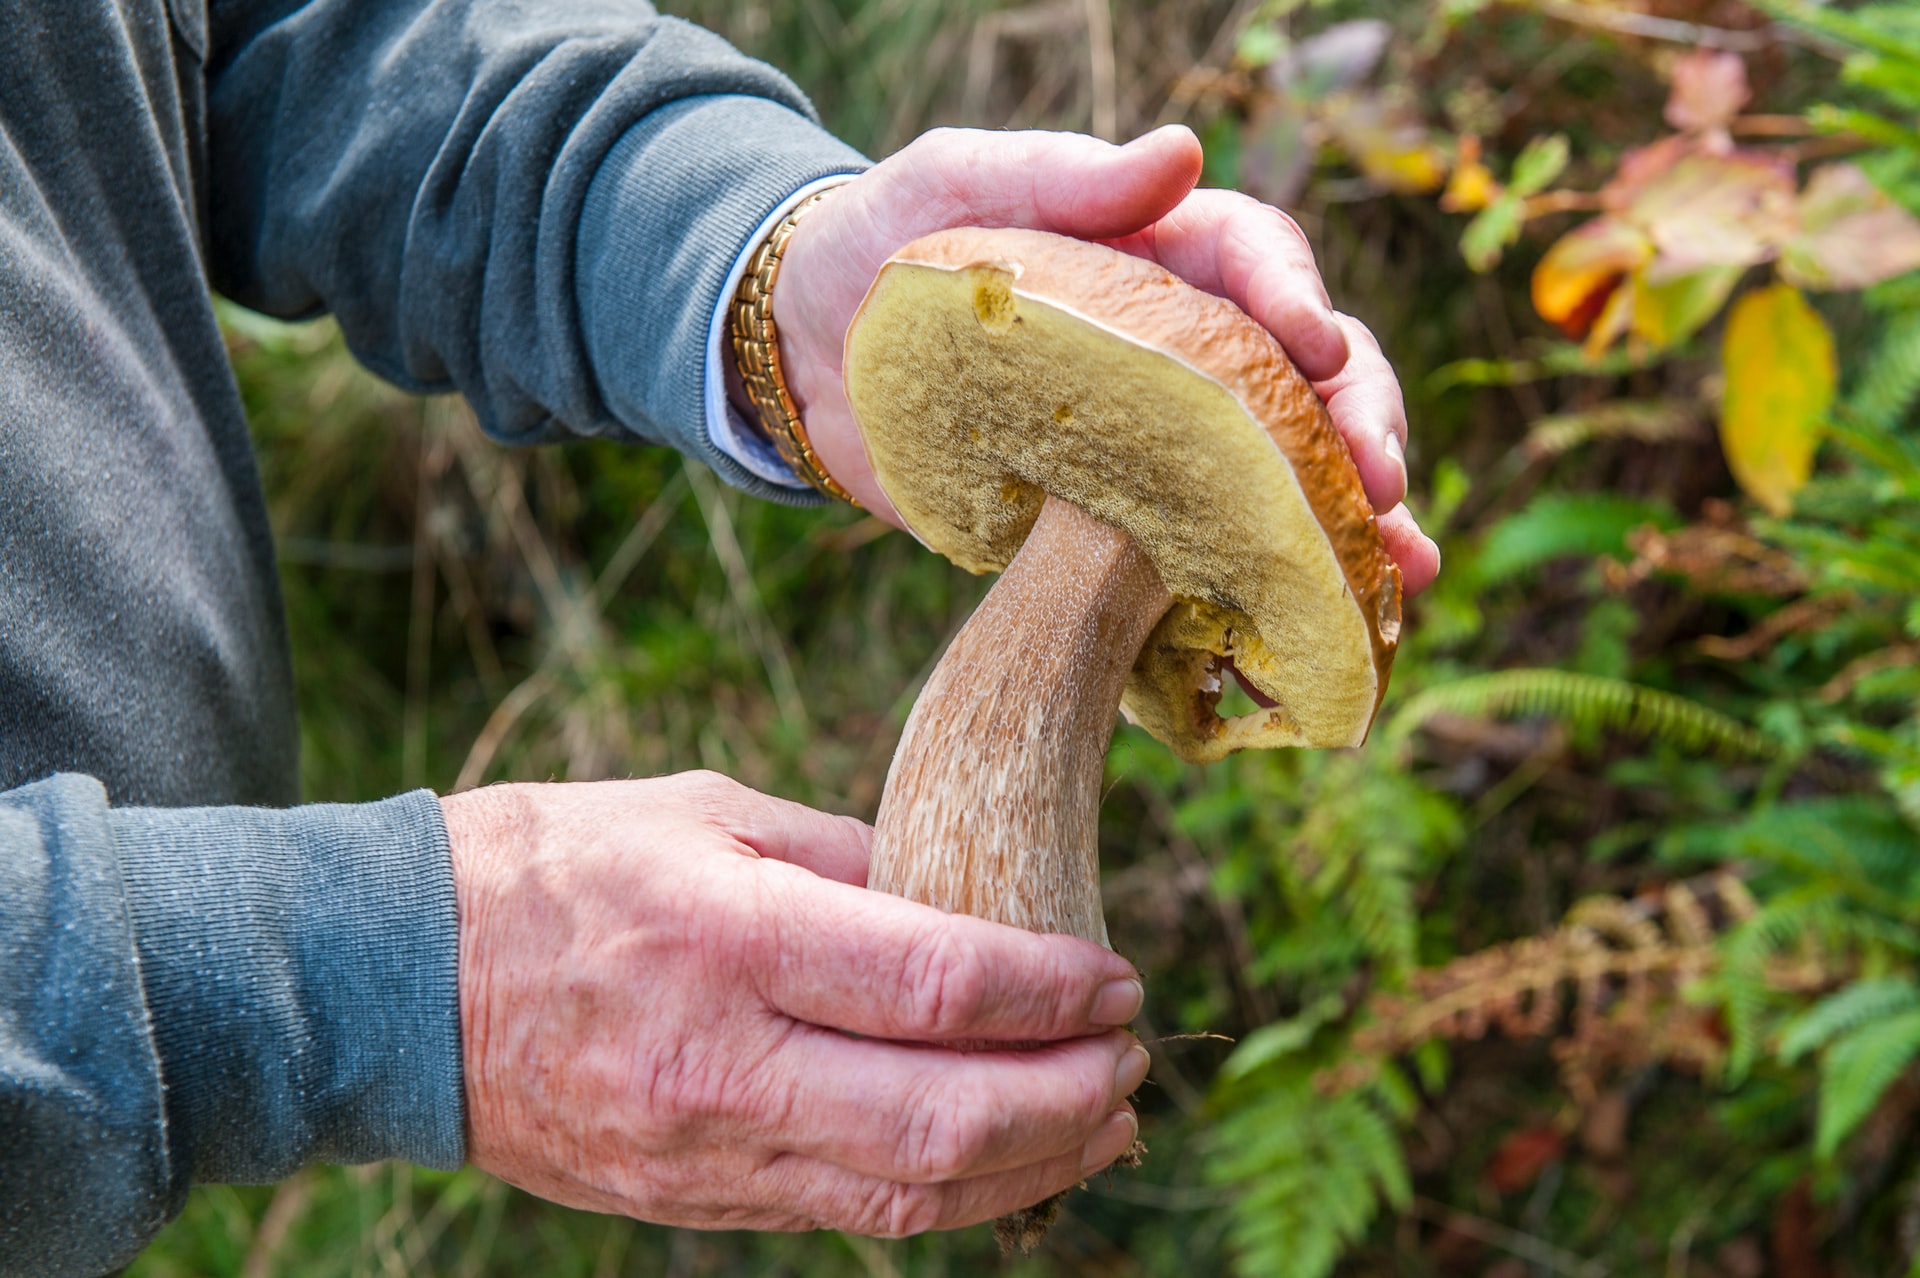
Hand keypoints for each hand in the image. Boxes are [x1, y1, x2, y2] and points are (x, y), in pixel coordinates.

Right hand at [445, 772, 1148, 1234]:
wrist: (398, 982)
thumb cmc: (555, 867)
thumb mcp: (703, 812)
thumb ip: (842, 859)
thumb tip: (961, 898)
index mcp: (728, 937)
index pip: (937, 983)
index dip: (1052, 989)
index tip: (1118, 976)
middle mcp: (723, 1062)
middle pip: (942, 1117)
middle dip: (1068, 1098)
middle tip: (1134, 1057)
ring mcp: (706, 1150)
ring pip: (908, 1192)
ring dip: (1032, 1165)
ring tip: (1106, 1123)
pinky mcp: (694, 1199)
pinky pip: (849, 1212)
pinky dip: (949, 1195)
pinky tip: (1006, 1162)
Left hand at [773, 125, 1440, 595]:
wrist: (810, 359)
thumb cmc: (889, 249)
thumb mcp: (955, 186)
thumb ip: (1056, 175)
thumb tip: (1181, 150)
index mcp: (1157, 253)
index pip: (1256, 262)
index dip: (1298, 299)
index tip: (1316, 348)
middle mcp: (1182, 348)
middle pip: (1303, 378)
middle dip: (1358, 424)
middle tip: (1382, 481)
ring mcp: (1161, 441)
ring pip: (1285, 473)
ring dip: (1352, 520)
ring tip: (1403, 569)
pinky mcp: (1124, 520)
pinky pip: (1212, 552)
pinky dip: (1273, 586)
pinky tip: (1327, 624)